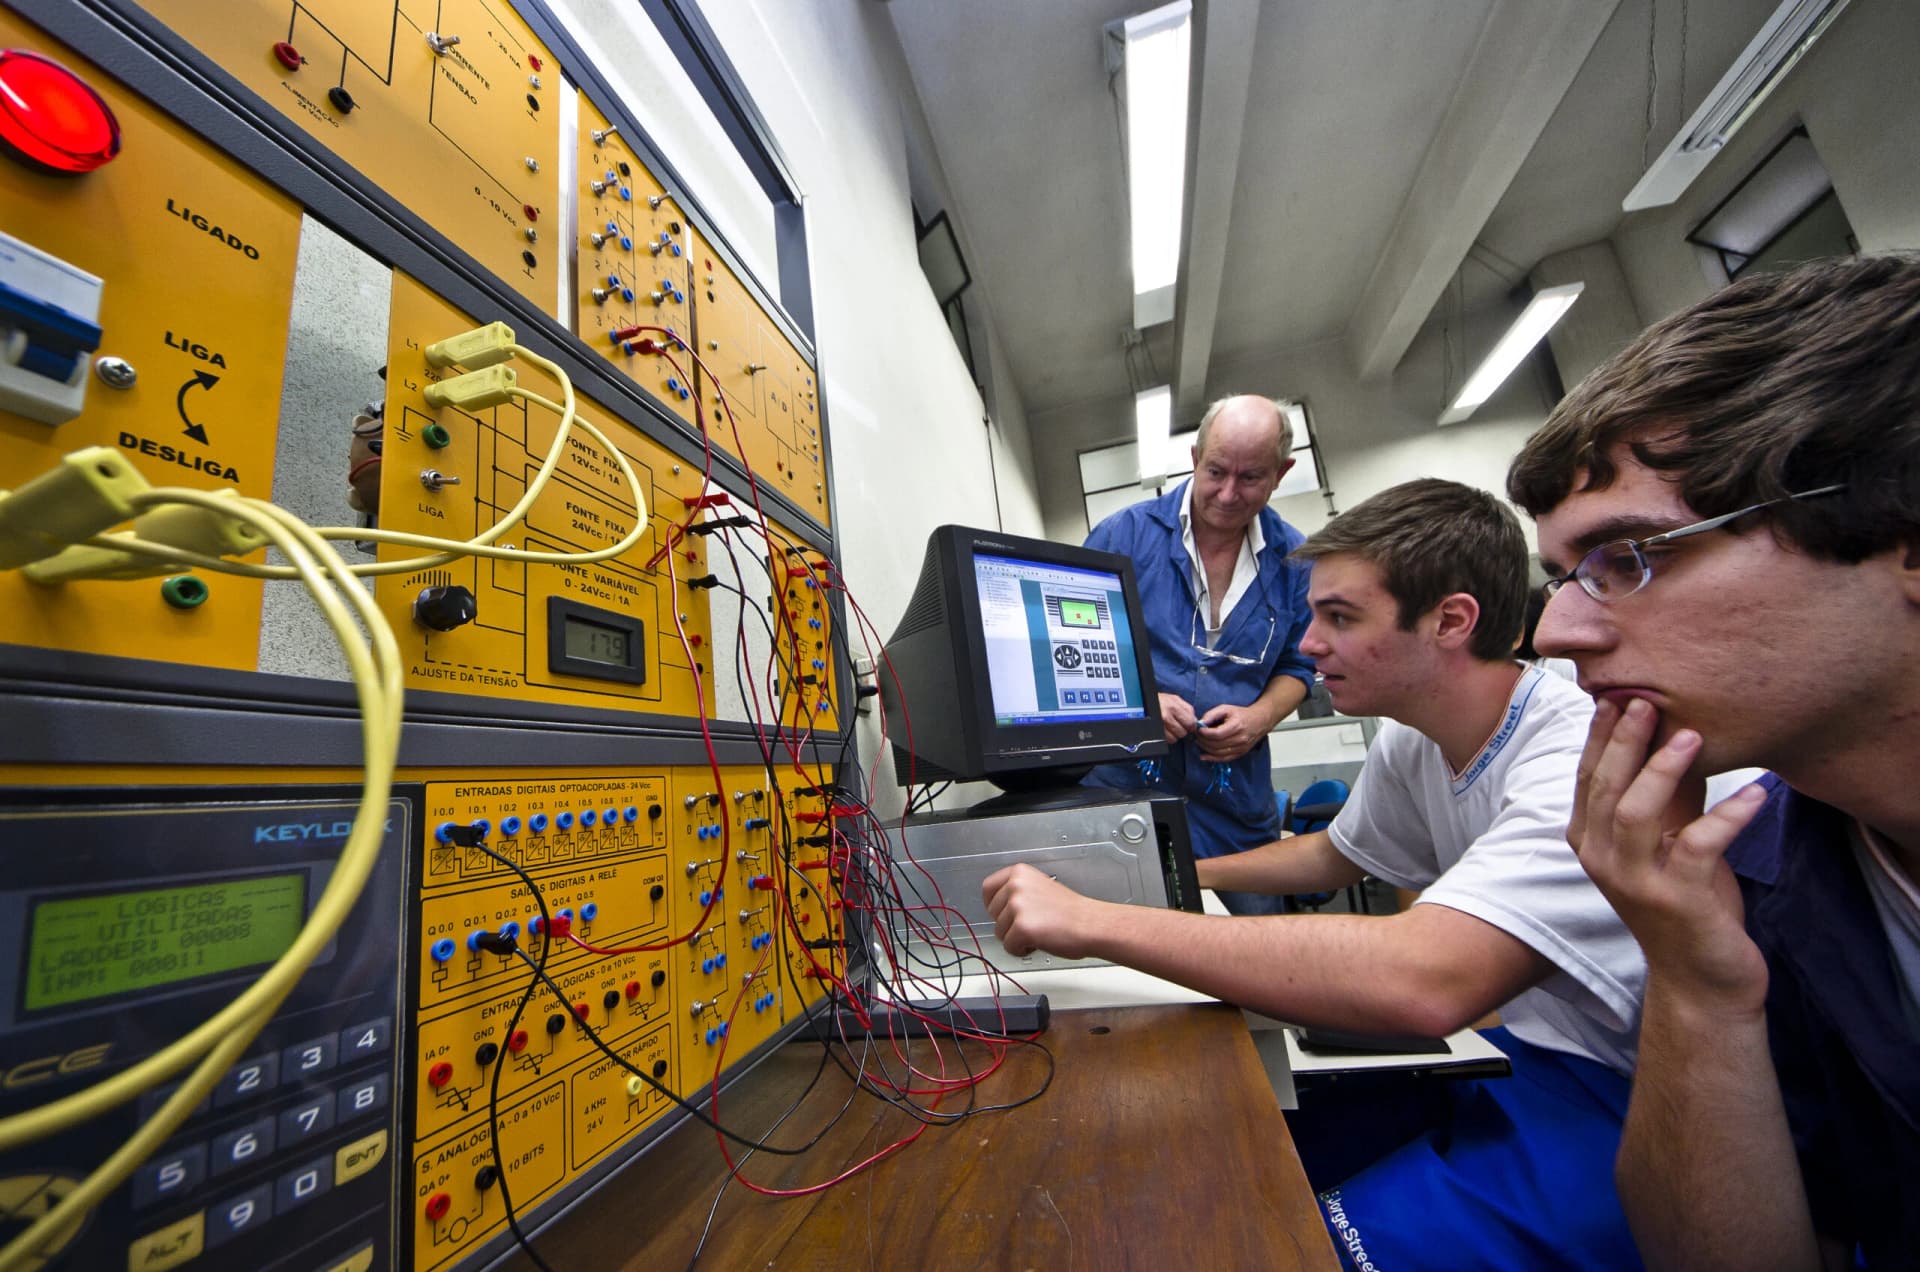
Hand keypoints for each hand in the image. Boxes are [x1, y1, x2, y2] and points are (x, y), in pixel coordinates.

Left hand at [981, 864, 1100, 958]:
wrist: (1090, 924)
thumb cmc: (1071, 911)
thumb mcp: (1040, 887)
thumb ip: (1019, 891)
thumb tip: (1001, 906)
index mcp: (1019, 873)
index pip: (988, 888)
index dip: (993, 905)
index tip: (1002, 913)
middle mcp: (1015, 886)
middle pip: (992, 913)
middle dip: (1008, 925)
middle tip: (1032, 926)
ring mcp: (1017, 906)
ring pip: (999, 932)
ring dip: (1016, 938)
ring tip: (1039, 933)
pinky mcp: (1021, 928)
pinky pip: (1009, 947)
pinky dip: (1021, 950)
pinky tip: (1039, 943)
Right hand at [1158, 693, 1197, 743]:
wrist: (1144, 701)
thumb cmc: (1161, 700)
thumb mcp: (1175, 699)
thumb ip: (1187, 710)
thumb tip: (1195, 722)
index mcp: (1174, 706)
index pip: (1190, 723)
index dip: (1191, 726)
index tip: (1189, 726)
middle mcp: (1166, 715)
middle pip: (1183, 732)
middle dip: (1183, 731)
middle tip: (1178, 726)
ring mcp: (1159, 724)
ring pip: (1174, 738)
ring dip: (1174, 735)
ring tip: (1171, 728)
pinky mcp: (1154, 731)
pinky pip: (1166, 740)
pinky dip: (1168, 738)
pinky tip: (1166, 730)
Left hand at [1195, 703, 1262, 761]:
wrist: (1260, 721)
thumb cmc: (1241, 714)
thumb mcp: (1226, 708)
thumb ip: (1212, 714)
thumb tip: (1200, 723)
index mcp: (1236, 726)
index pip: (1217, 734)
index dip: (1204, 733)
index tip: (1198, 729)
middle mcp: (1240, 738)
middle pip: (1216, 745)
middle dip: (1203, 741)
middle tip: (1196, 736)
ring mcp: (1241, 748)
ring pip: (1219, 753)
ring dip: (1205, 749)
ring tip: (1199, 742)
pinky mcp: (1241, 753)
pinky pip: (1224, 759)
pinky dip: (1212, 759)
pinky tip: (1203, 756)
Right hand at [1573, 698, 1770, 1016]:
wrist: (1700, 977)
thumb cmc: (1686, 901)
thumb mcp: (1671, 837)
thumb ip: (1667, 794)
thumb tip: (1675, 731)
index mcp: (1589, 840)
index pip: (1587, 776)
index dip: (1601, 735)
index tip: (1618, 694)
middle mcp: (1601, 859)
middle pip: (1604, 787)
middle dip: (1624, 740)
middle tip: (1646, 700)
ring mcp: (1634, 882)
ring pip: (1634, 814)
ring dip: (1661, 770)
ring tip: (1692, 736)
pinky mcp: (1676, 900)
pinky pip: (1699, 846)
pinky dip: (1728, 816)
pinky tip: (1755, 794)